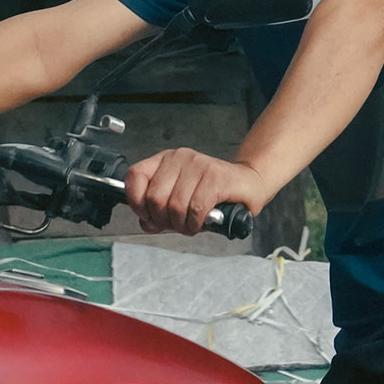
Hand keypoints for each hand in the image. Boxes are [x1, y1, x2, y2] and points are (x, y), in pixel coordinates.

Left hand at [125, 149, 267, 236]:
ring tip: (192, 224)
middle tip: (177, 224)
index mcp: (165, 160)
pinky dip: (196, 223)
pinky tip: (203, 221)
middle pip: (155, 198)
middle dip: (164, 221)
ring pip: (175, 206)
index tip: (148, 216)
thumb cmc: (213, 193)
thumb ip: (158, 212)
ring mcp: (198, 165)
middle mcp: (180, 158)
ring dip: (183, 225)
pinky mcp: (215, 177)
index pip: (135, 176)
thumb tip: (147, 223)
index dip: (137, 202)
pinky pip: (196, 208)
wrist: (248, 183)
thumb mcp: (179, 200)